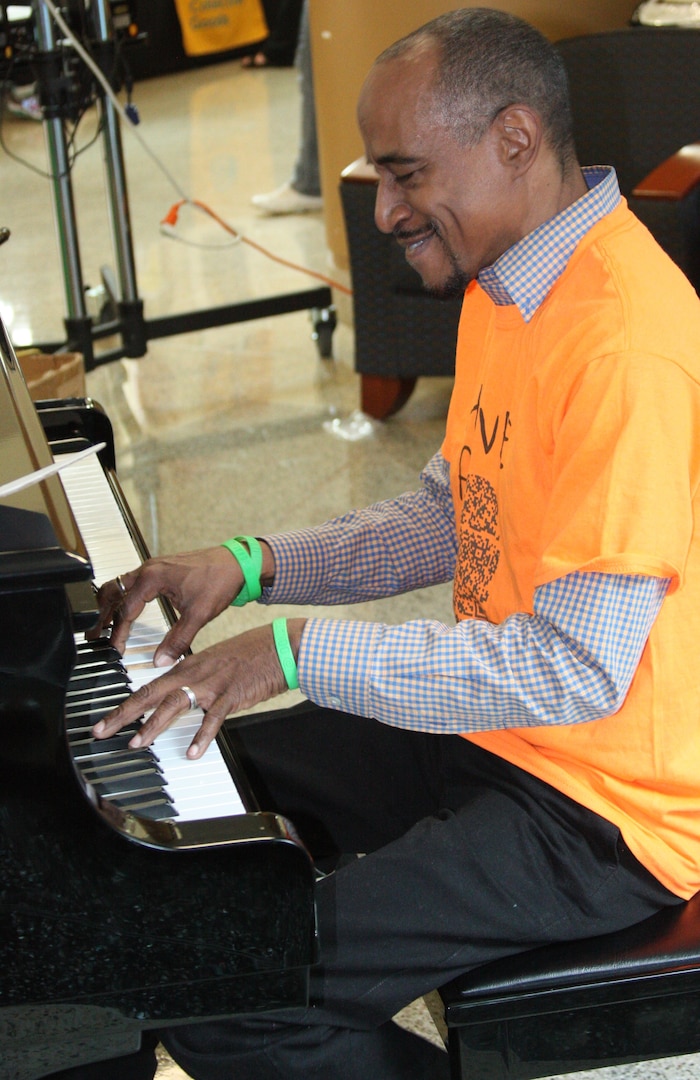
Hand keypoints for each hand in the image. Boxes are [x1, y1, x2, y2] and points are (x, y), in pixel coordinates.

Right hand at [92, 545, 269, 664]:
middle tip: (95, 635)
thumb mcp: (199, 615)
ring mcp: (153, 566)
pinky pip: (132, 581)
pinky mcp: (160, 568)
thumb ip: (178, 639)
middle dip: (102, 614)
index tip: (115, 649)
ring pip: (120, 584)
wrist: (237, 562)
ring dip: (110, 603)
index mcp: (152, 578)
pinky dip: (123, 596)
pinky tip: (127, 609)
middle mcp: (148, 569)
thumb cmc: (219, 580)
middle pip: (113, 592)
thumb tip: (161, 660)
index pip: (126, 610)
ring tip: (104, 624)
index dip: (118, 633)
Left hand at [92, 620, 305, 757]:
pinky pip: (213, 719)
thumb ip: (193, 678)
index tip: (105, 720)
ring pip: (175, 704)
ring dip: (154, 724)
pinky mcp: (231, 695)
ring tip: (138, 742)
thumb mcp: (214, 663)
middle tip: (103, 731)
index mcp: (188, 667)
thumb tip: (177, 695)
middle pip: (151, 694)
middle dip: (124, 714)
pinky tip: (193, 752)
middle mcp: (194, 674)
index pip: (148, 687)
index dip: (124, 705)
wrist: (278, 646)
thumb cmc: (249, 654)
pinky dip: (202, 736)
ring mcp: (212, 685)